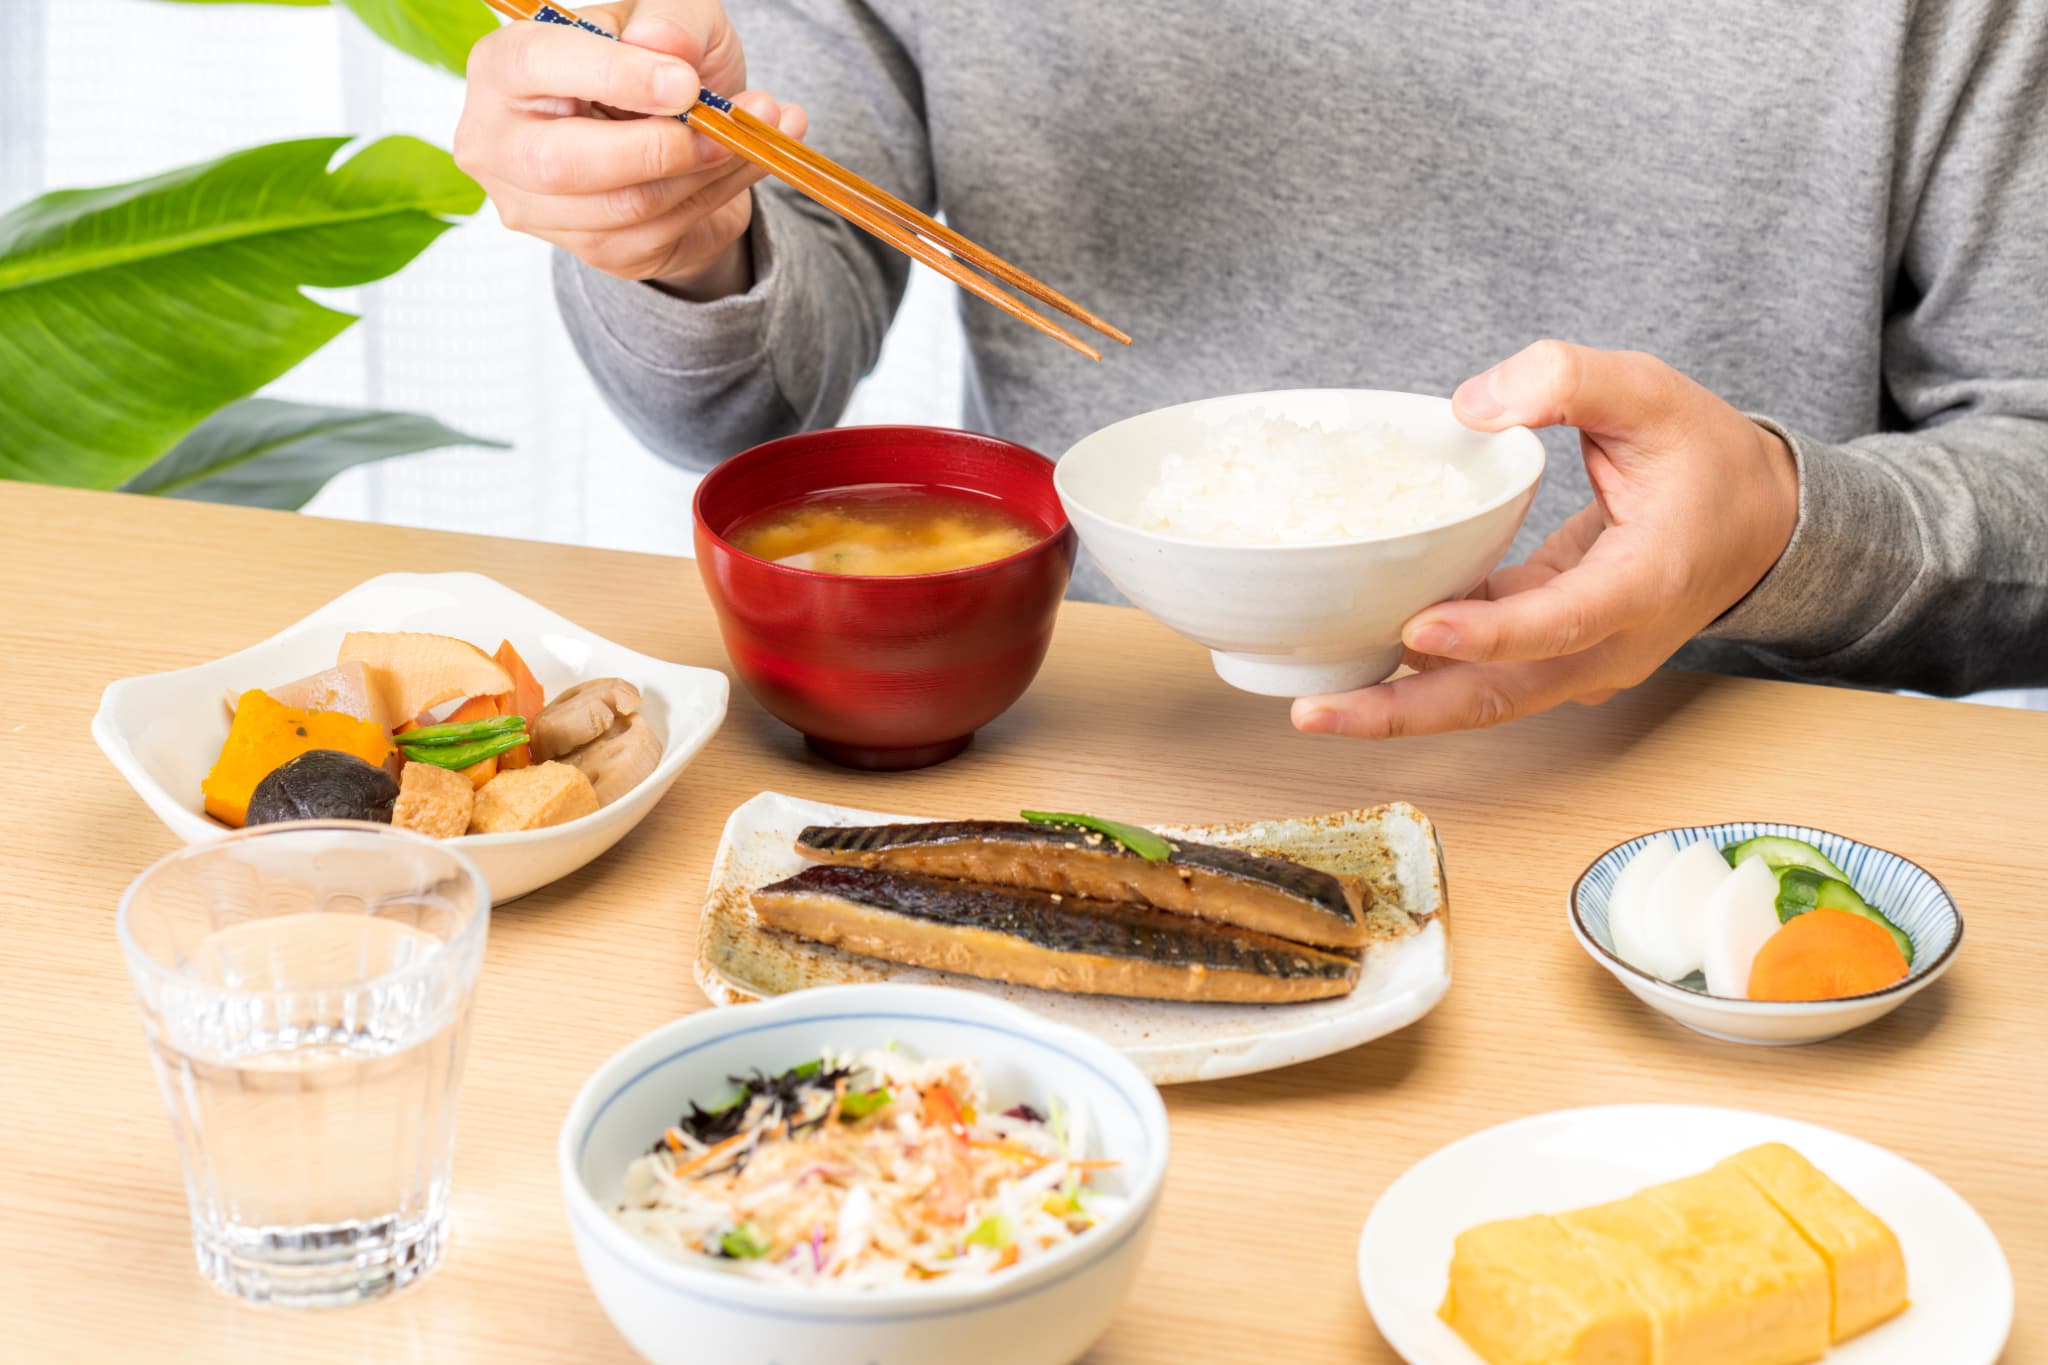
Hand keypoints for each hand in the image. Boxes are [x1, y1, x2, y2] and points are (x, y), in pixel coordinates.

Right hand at [455, 0, 806, 298]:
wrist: (684, 134)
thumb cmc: (659, 64)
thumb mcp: (673, 18)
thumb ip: (671, 19)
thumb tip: (664, 45)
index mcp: (503, 66)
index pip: (537, 66)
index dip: (613, 76)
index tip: (685, 82)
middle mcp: (501, 145)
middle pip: (561, 164)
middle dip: (656, 147)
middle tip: (723, 124)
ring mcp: (542, 209)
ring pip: (625, 205)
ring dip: (708, 168)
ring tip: (765, 126)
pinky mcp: (596, 251)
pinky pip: (662, 230)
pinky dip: (720, 191)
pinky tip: (750, 158)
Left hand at [1291, 341, 1799, 738]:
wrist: (1759, 521)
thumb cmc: (1707, 458)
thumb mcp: (1652, 392)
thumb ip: (1569, 379)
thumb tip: (1472, 404)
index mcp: (1644, 583)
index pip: (1562, 622)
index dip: (1491, 632)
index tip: (1418, 629)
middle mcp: (1610, 643)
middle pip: (1502, 695)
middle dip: (1406, 712)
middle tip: (1317, 714)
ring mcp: (1579, 660)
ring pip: (1483, 699)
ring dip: (1398, 709)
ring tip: (1313, 710)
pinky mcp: (1548, 654)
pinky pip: (1479, 673)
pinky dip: (1416, 676)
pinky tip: (1349, 664)